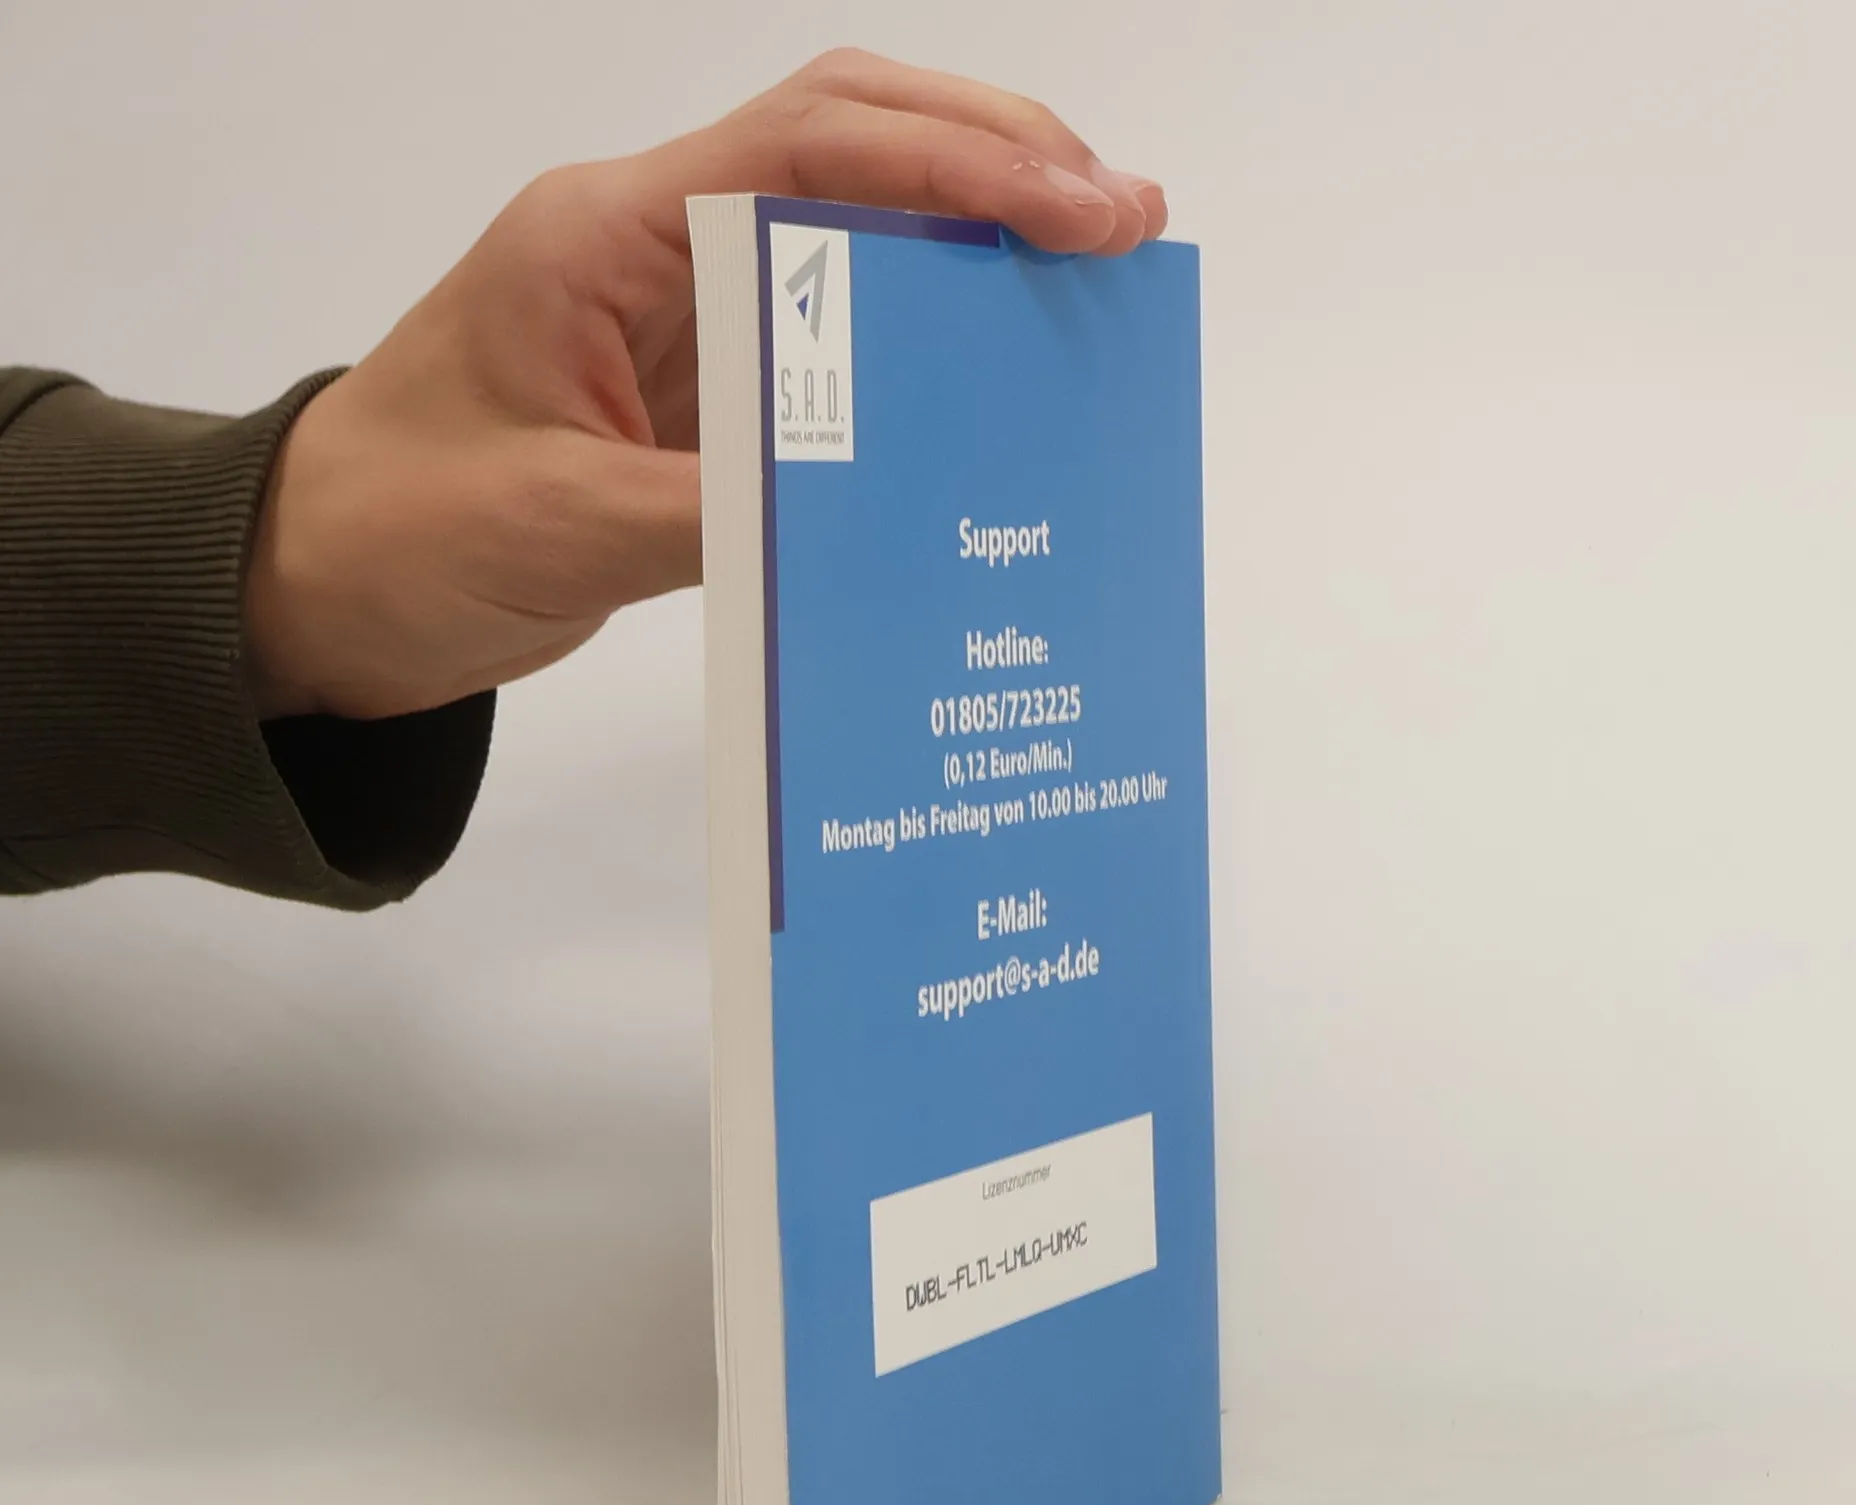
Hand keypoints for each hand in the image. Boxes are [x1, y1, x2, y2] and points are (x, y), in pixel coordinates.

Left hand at [243, 50, 1167, 720]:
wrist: (313, 589)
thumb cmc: (397, 535)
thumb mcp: (562, 528)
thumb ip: (720, 511)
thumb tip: (876, 506)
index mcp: (606, 236)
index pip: (813, 146)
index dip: (964, 161)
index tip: (1081, 207)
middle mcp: (653, 249)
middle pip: (851, 147)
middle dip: (998, 163)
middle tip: (1125, 223)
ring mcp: (678, 318)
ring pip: (851, 236)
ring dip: (972, 247)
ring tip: (1089, 286)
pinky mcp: (694, 397)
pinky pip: (829, 349)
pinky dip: (917, 350)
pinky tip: (990, 383)